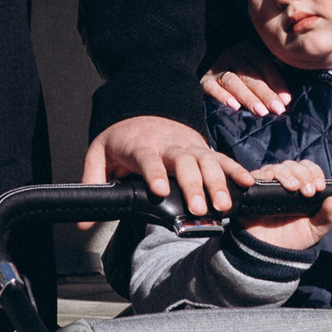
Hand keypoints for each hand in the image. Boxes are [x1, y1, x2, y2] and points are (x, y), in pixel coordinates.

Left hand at [85, 115, 247, 221]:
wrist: (142, 109)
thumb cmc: (121, 137)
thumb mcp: (99, 154)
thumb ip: (93, 183)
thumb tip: (83, 222)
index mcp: (141, 145)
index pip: (148, 159)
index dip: (154, 173)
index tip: (160, 190)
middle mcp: (168, 144)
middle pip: (183, 162)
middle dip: (193, 184)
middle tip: (199, 208)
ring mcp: (188, 145)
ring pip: (206, 160)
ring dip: (217, 182)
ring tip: (224, 206)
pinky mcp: (202, 148)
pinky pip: (221, 158)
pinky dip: (236, 170)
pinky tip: (248, 183)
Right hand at [201, 60, 291, 116]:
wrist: (205, 64)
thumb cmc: (240, 72)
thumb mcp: (255, 67)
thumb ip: (269, 75)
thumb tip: (286, 95)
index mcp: (248, 50)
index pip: (264, 66)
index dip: (276, 83)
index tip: (286, 100)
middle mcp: (232, 56)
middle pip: (250, 75)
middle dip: (265, 93)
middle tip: (277, 109)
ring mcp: (216, 68)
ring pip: (233, 81)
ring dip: (248, 97)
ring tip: (260, 112)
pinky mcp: (204, 80)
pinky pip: (211, 88)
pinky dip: (222, 96)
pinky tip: (234, 106)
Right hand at [232, 160, 331, 255]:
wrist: (270, 254)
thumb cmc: (294, 239)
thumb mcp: (316, 230)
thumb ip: (328, 217)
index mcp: (301, 186)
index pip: (308, 168)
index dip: (315, 173)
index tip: (320, 187)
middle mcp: (284, 182)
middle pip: (292, 165)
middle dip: (303, 175)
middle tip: (308, 192)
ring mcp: (267, 186)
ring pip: (276, 168)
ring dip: (286, 174)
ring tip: (293, 188)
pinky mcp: (252, 191)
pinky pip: (255, 176)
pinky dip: (262, 175)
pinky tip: (268, 180)